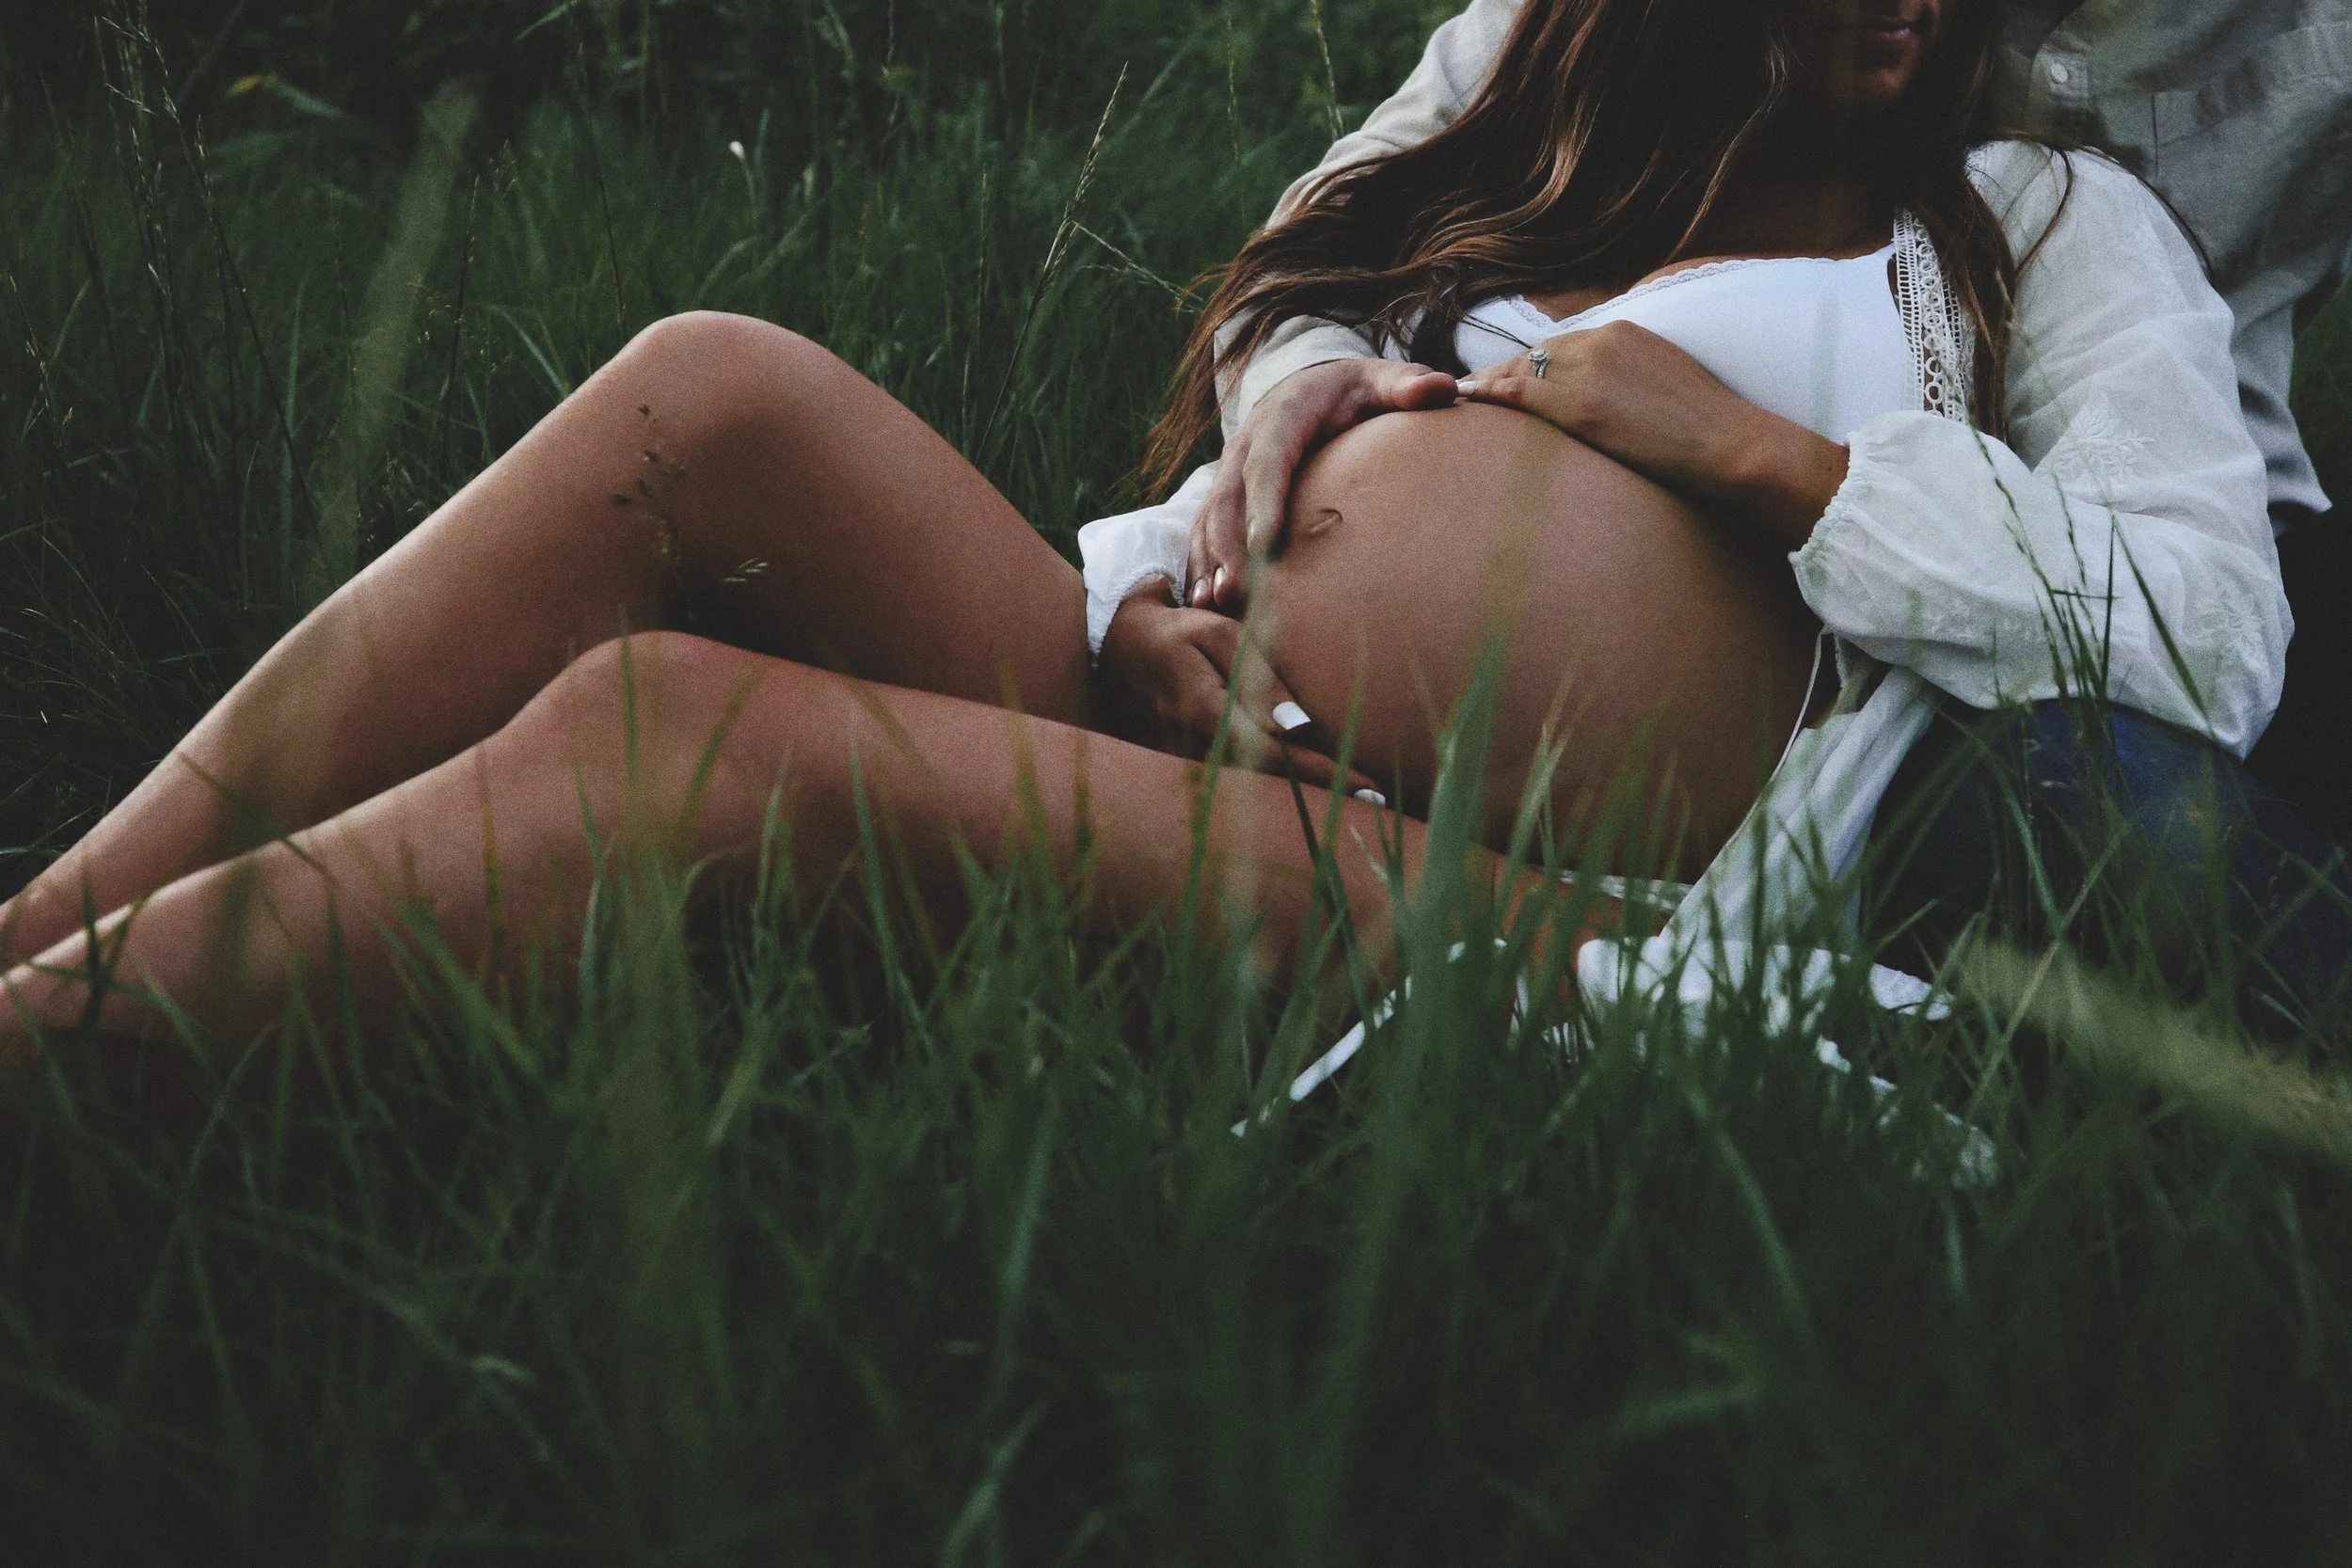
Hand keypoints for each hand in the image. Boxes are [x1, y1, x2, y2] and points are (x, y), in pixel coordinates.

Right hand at [1097, 587, 1383, 799]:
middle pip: (1271, 784)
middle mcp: (1197, 748)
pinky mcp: (1189, 767)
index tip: (1368, 790)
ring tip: (1356, 804)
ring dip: (1304, 799)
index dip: (1323, 773)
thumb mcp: (1218, 636)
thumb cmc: (1178, 632)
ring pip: (1256, 791)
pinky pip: (1240, 785)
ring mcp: (1190, 763)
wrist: (1120, 648)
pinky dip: (1278, 790)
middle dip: (1324, 795)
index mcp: (1207, 713)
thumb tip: (1299, 727)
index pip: (1277, 754)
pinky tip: (1312, 793)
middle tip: (1381, 804)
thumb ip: (1258, 679)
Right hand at [1189, 357, 1459, 610]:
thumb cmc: (1354, 390)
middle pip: (1227, 498)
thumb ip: (1410, 386)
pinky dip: (1202, 565)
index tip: (1266, 545)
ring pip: (1209, 518)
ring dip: (1209, 562)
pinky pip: (1203, 530)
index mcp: (1283, 416)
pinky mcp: (1224, 494)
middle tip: (1234, 593)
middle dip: (1227, 546)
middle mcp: (1245, 444)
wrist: (1309, 383)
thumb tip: (1448, 389)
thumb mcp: (1381, 380)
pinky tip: (1207, 605)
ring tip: (1215, 606)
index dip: (1264, 502)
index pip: (1268, 461)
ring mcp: (1229, 471)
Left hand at [1459, 321, 1850, 549]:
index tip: (1512, 377)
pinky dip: (1488, 394)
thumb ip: (1634, 384)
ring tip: (1463, 397)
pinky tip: (1465, 400)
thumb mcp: (1668, 387)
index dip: (1534, 364)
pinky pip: (1518, 393)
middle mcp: (1603, 340)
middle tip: (1475, 388)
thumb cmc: (1712, 432)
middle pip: (1537, 354)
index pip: (1563, 345)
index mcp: (1626, 333)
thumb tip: (1617, 406)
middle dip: (1506, 371)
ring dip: (1491, 384)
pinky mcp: (1579, 403)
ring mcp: (1588, 368)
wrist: (1731, 444)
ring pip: (1522, 370)